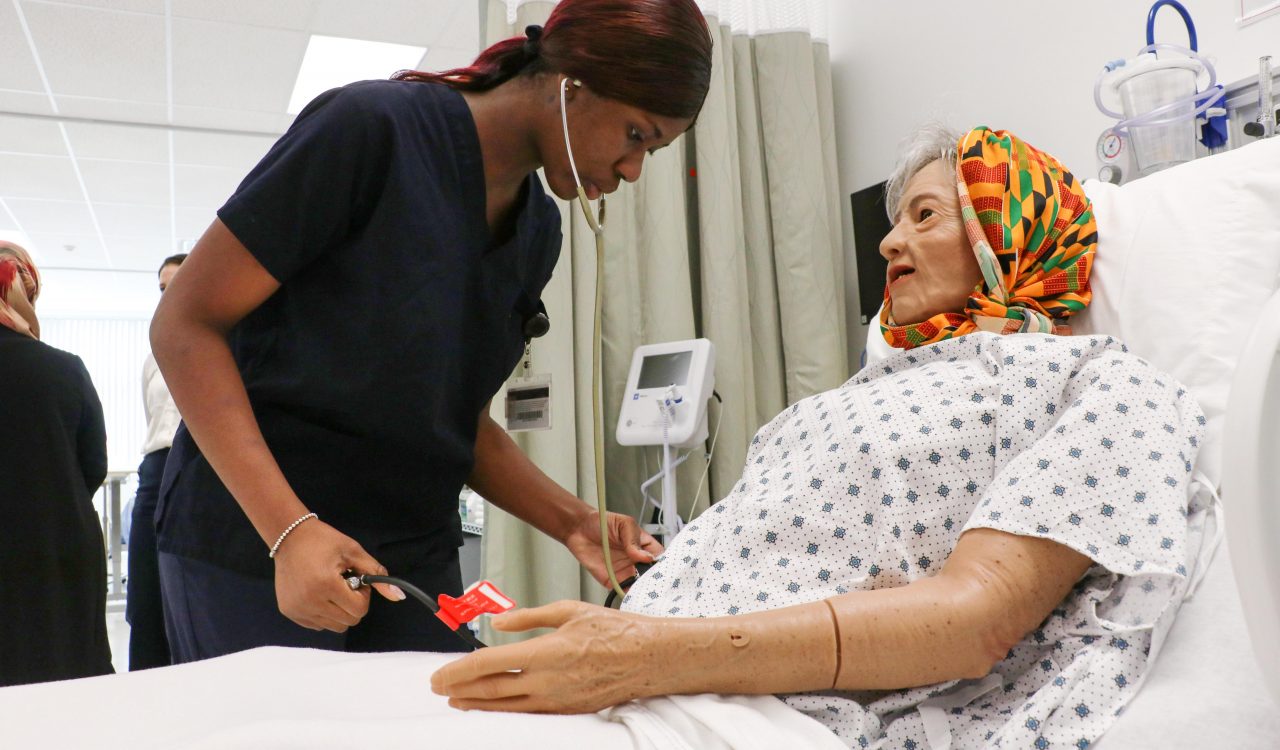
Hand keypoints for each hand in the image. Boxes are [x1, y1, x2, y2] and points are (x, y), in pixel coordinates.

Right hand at [271, 518, 404, 631]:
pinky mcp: (289, 612)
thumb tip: (399, 596)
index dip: (363, 595)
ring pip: (334, 627)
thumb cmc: (323, 541)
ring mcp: (297, 609)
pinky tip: (318, 593)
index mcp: (326, 585)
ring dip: (339, 610)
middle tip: (344, 583)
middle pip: (348, 621)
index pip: (359, 610)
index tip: (355, 580)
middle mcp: (309, 602)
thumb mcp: (354, 552)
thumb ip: (376, 574)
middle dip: (352, 604)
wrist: (289, 537)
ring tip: (331, 588)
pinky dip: (324, 613)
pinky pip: (318, 625)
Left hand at [430, 600, 666, 712]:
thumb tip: (498, 622)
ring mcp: (556, 701)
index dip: (458, 670)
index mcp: (544, 651)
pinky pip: (527, 715)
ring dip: (476, 705)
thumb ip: (528, 617)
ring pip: (505, 708)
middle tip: (438, 688)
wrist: (648, 658)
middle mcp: (546, 681)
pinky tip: (493, 709)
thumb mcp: (568, 610)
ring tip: (457, 702)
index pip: (487, 664)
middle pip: (490, 690)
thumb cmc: (614, 631)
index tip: (439, 674)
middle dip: (459, 690)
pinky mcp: (567, 711)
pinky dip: (504, 712)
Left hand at [563, 510, 662, 587]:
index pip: (660, 558)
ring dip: (644, 591)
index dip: (665, 565)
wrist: (578, 528)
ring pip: (640, 586)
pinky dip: (628, 596)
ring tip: (647, 593)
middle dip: (657, 582)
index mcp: (644, 546)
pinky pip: (623, 592)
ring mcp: (625, 572)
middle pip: (652, 576)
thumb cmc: (602, 523)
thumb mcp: (624, 524)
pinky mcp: (612, 581)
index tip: (668, 572)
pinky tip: (633, 597)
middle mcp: (636, 561)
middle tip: (658, 586)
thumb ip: (634, 541)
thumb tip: (646, 557)